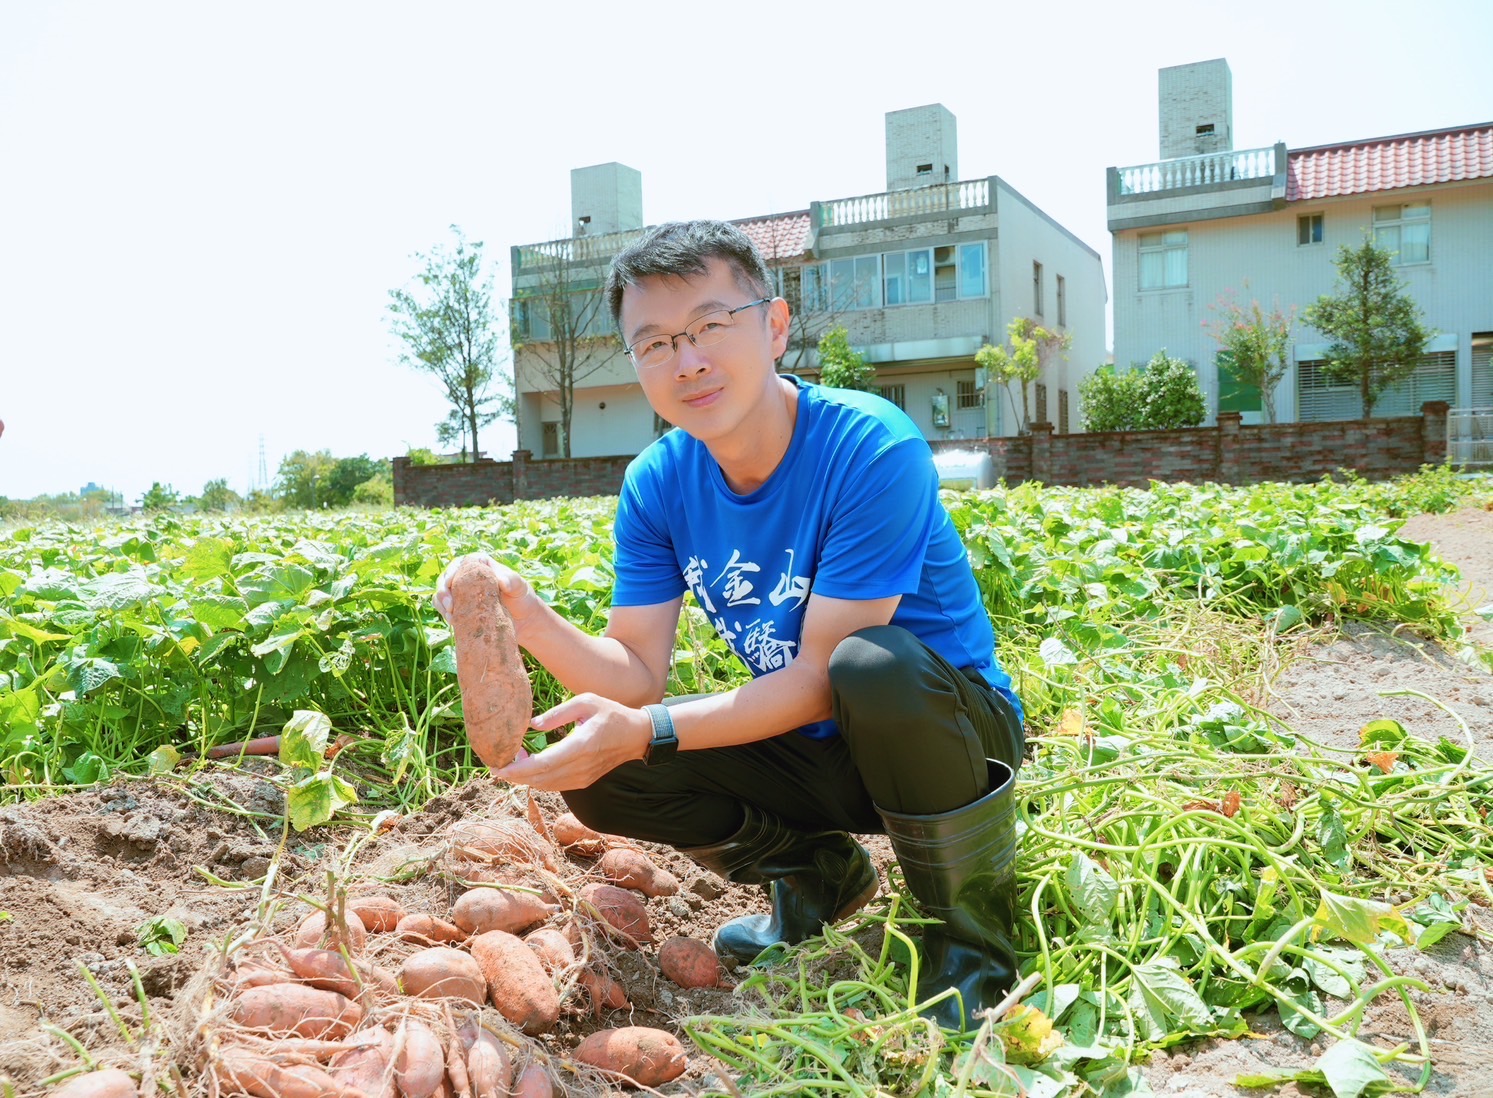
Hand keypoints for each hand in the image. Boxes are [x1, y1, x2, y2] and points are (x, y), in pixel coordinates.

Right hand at [433, 552, 535, 633]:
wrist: (523, 620)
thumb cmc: (522, 598)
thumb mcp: (520, 587)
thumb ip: (512, 580)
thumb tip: (501, 581)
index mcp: (480, 564)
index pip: (460, 564)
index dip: (451, 572)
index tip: (450, 584)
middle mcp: (468, 576)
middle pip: (446, 578)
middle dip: (443, 591)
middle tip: (450, 606)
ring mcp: (462, 592)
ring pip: (442, 593)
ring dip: (441, 604)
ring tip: (451, 616)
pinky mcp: (460, 607)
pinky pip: (445, 607)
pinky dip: (445, 613)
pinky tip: (452, 621)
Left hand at [494, 693, 653, 791]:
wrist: (637, 736)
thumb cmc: (612, 714)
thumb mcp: (586, 701)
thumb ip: (558, 713)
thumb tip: (533, 725)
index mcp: (581, 745)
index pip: (543, 763)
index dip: (518, 768)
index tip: (498, 766)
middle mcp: (581, 766)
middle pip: (540, 778)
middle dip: (514, 774)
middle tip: (496, 763)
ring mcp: (583, 778)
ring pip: (545, 785)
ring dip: (525, 777)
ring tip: (513, 759)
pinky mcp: (583, 781)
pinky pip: (554, 785)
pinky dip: (538, 778)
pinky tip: (529, 765)